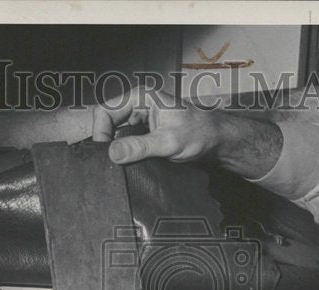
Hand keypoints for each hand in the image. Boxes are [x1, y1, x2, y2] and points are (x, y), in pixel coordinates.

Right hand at [92, 86, 281, 178]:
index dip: (101, 132)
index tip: (105, 153)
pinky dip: (125, 154)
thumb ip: (140, 146)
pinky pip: (127, 143)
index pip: (105, 111)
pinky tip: (130, 164)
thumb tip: (113, 153)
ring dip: (117, 150)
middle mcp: (138, 106)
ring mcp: (141, 121)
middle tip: (111, 162)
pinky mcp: (145, 135)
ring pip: (116, 135)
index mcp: (141, 98)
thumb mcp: (168, 141)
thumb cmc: (200, 133)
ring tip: (121, 164)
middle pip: (108, 123)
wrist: (217, 141)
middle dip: (107, 142)